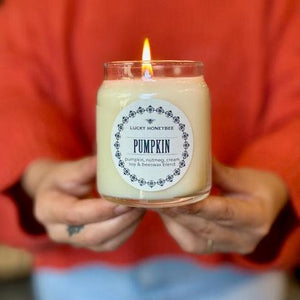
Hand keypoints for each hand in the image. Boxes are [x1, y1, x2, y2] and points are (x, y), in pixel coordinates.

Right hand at [21, 156, 144, 250]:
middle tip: (137, 204)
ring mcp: (74, 241)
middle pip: (91, 235)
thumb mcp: (68, 170)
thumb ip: (87, 167)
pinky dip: (128, 230)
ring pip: (104, 243)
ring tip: (141, 207)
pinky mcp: (89, 243)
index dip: (101, 210)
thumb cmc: (60, 179)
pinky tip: (137, 215)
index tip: (122, 200)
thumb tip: (111, 159)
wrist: (55, 194)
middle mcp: (58, 231)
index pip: (75, 214)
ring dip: (127, 226)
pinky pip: (111, 243)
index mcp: (48, 209)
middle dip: (119, 221)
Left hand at [159, 159, 287, 253]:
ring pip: (193, 238)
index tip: (175, 197)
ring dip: (172, 220)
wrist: (268, 211)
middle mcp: (242, 239)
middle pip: (203, 226)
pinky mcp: (215, 249)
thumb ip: (218, 172)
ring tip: (155, 202)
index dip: (197, 206)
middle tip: (155, 197)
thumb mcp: (244, 177)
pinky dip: (175, 226)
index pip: (222, 212)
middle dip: (177, 212)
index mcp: (256, 218)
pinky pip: (190, 241)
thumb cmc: (259, 189)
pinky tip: (165, 212)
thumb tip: (192, 157)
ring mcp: (228, 248)